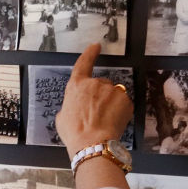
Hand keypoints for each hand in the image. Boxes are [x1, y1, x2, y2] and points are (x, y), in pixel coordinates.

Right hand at [56, 43, 132, 158]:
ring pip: (113, 94)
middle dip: (101, 96)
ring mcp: (112, 91)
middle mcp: (95, 83)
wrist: (92, 143)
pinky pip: (123, 104)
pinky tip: (114, 123)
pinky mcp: (125, 100)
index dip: (90, 54)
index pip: (84, 63)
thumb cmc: (74, 132)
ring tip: (105, 121)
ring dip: (111, 104)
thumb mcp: (62, 117)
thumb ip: (70, 106)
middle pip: (101, 84)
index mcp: (77, 85)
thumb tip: (74, 108)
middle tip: (96, 114)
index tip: (96, 46)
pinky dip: (121, 112)